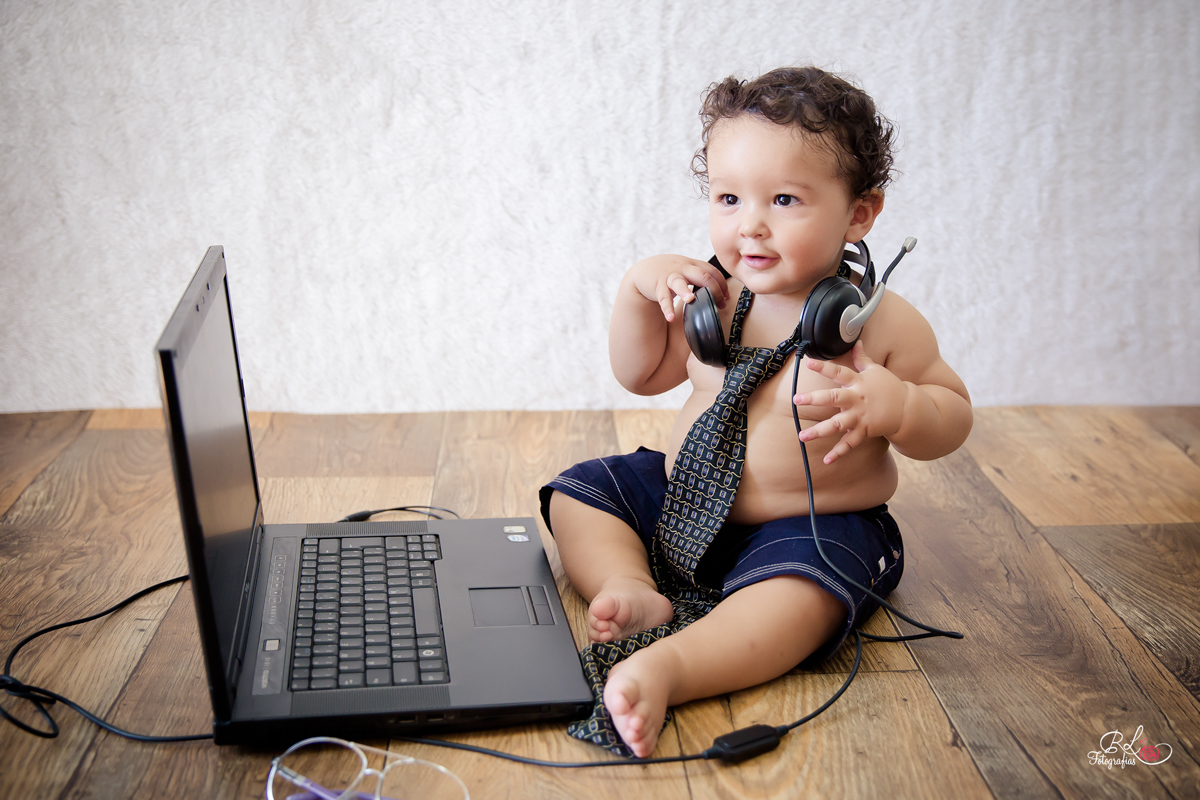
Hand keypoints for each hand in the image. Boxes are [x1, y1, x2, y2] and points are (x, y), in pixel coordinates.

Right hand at [629, 255, 729, 321]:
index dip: (722, 284)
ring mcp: (670, 276)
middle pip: (702, 275)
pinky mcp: (657, 286)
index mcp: (692, 264)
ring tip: (689, 299)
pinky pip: (663, 298)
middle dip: (713, 290)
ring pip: (679, 282)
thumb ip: (702, 278)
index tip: (727, 297)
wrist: (645, 270)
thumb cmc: (671, 272)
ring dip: (684, 291)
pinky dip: (666, 308)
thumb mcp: (687, 270)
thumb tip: (723, 294)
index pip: (712, 271)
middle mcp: (683, 268)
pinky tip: (670, 318)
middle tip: (720, 304)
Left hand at [792, 342, 907, 463]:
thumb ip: (862, 358)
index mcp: (858, 383)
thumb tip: (856, 341)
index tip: (807, 362)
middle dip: (814, 399)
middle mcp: (857, 400)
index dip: (824, 367)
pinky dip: (839, 453)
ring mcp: (860, 417)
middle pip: (834, 399)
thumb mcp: (876, 370)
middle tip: (796, 400)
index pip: (839, 372)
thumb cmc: (889, 387)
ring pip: (837, 424)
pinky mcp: (864, 431)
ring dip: (819, 431)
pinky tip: (826, 460)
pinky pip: (850, 444)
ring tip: (802, 436)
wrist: (908, 409)